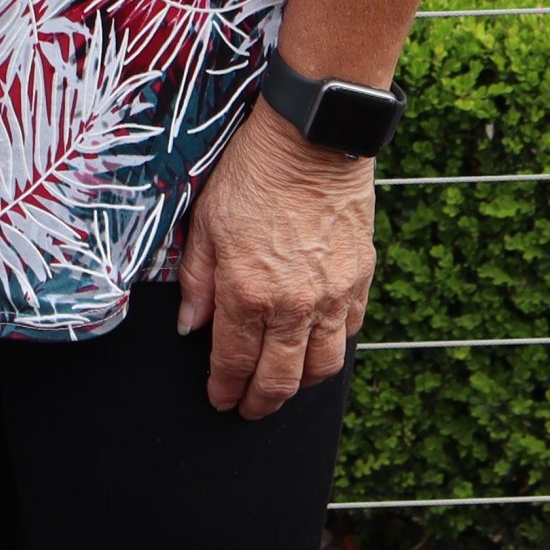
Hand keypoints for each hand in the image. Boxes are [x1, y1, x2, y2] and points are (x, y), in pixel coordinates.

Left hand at [176, 99, 375, 419]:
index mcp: (248, 292)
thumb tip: (189, 325)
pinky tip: (315, 344)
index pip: (234, 362)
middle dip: (260, 402)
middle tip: (248, 408)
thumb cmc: (251, 173)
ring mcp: (333, 296)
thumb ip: (197, 280)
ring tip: (282, 384)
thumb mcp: (206, 221)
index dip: (224, 389)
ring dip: (300, 385)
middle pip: (280, 380)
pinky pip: (349, 333)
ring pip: (321, 367)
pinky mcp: (360, 281)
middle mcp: (294, 305)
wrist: (311, 141)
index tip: (219, 400)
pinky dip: (331, 348)